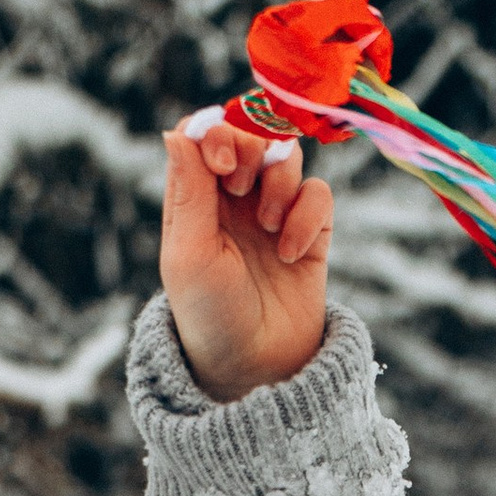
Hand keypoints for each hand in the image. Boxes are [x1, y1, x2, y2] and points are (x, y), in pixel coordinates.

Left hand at [157, 112, 333, 401]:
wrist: (257, 365)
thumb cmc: (210, 314)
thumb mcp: (189, 253)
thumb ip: (188, 190)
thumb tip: (177, 130)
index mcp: (195, 199)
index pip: (203, 134)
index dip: (215, 132)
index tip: (220, 163)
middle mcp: (232, 199)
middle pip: (249, 135)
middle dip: (249, 153)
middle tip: (239, 191)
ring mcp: (273, 212)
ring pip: (286, 156)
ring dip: (279, 183)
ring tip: (267, 226)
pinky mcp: (311, 230)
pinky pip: (318, 193)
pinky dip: (307, 216)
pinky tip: (290, 253)